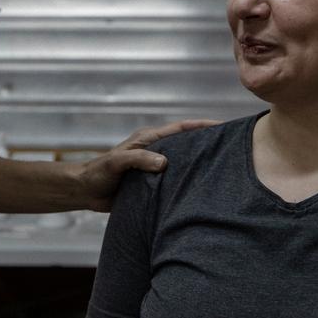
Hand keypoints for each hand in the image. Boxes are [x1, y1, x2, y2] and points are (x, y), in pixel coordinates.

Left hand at [77, 119, 218, 211]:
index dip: (201, 126)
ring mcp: (154, 167)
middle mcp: (155, 151)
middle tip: (232, 147)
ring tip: (224, 170)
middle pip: (186, 144)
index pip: (180, 129)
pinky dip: (187, 183)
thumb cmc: (98, 173)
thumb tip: (165, 163)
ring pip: (183, 163)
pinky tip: (201, 192)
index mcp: (149, 140)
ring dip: (199, 164)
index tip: (222, 125)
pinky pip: (175, 181)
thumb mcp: (117, 163)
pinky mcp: (153, 185)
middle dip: (207, 143)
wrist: (86, 191)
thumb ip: (139, 160)